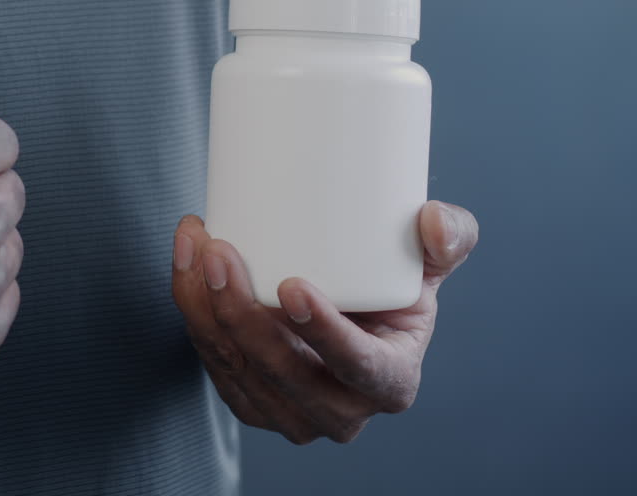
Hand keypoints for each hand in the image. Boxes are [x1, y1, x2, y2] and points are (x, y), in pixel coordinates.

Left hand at [172, 201, 477, 443]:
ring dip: (203, 306)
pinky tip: (187, 265)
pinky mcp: (250, 402)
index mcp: (390, 382)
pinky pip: (212, 363)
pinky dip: (192, 312)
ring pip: (235, 367)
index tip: (291, 285)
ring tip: (197, 244)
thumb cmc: (390, 287)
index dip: (324, 333)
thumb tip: (431, 221)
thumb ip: (448, 237)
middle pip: (281, 372)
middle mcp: (339, 412)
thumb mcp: (429, 264)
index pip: (358, 366)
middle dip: (241, 313)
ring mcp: (289, 415)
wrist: (346, 308)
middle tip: (221, 251)